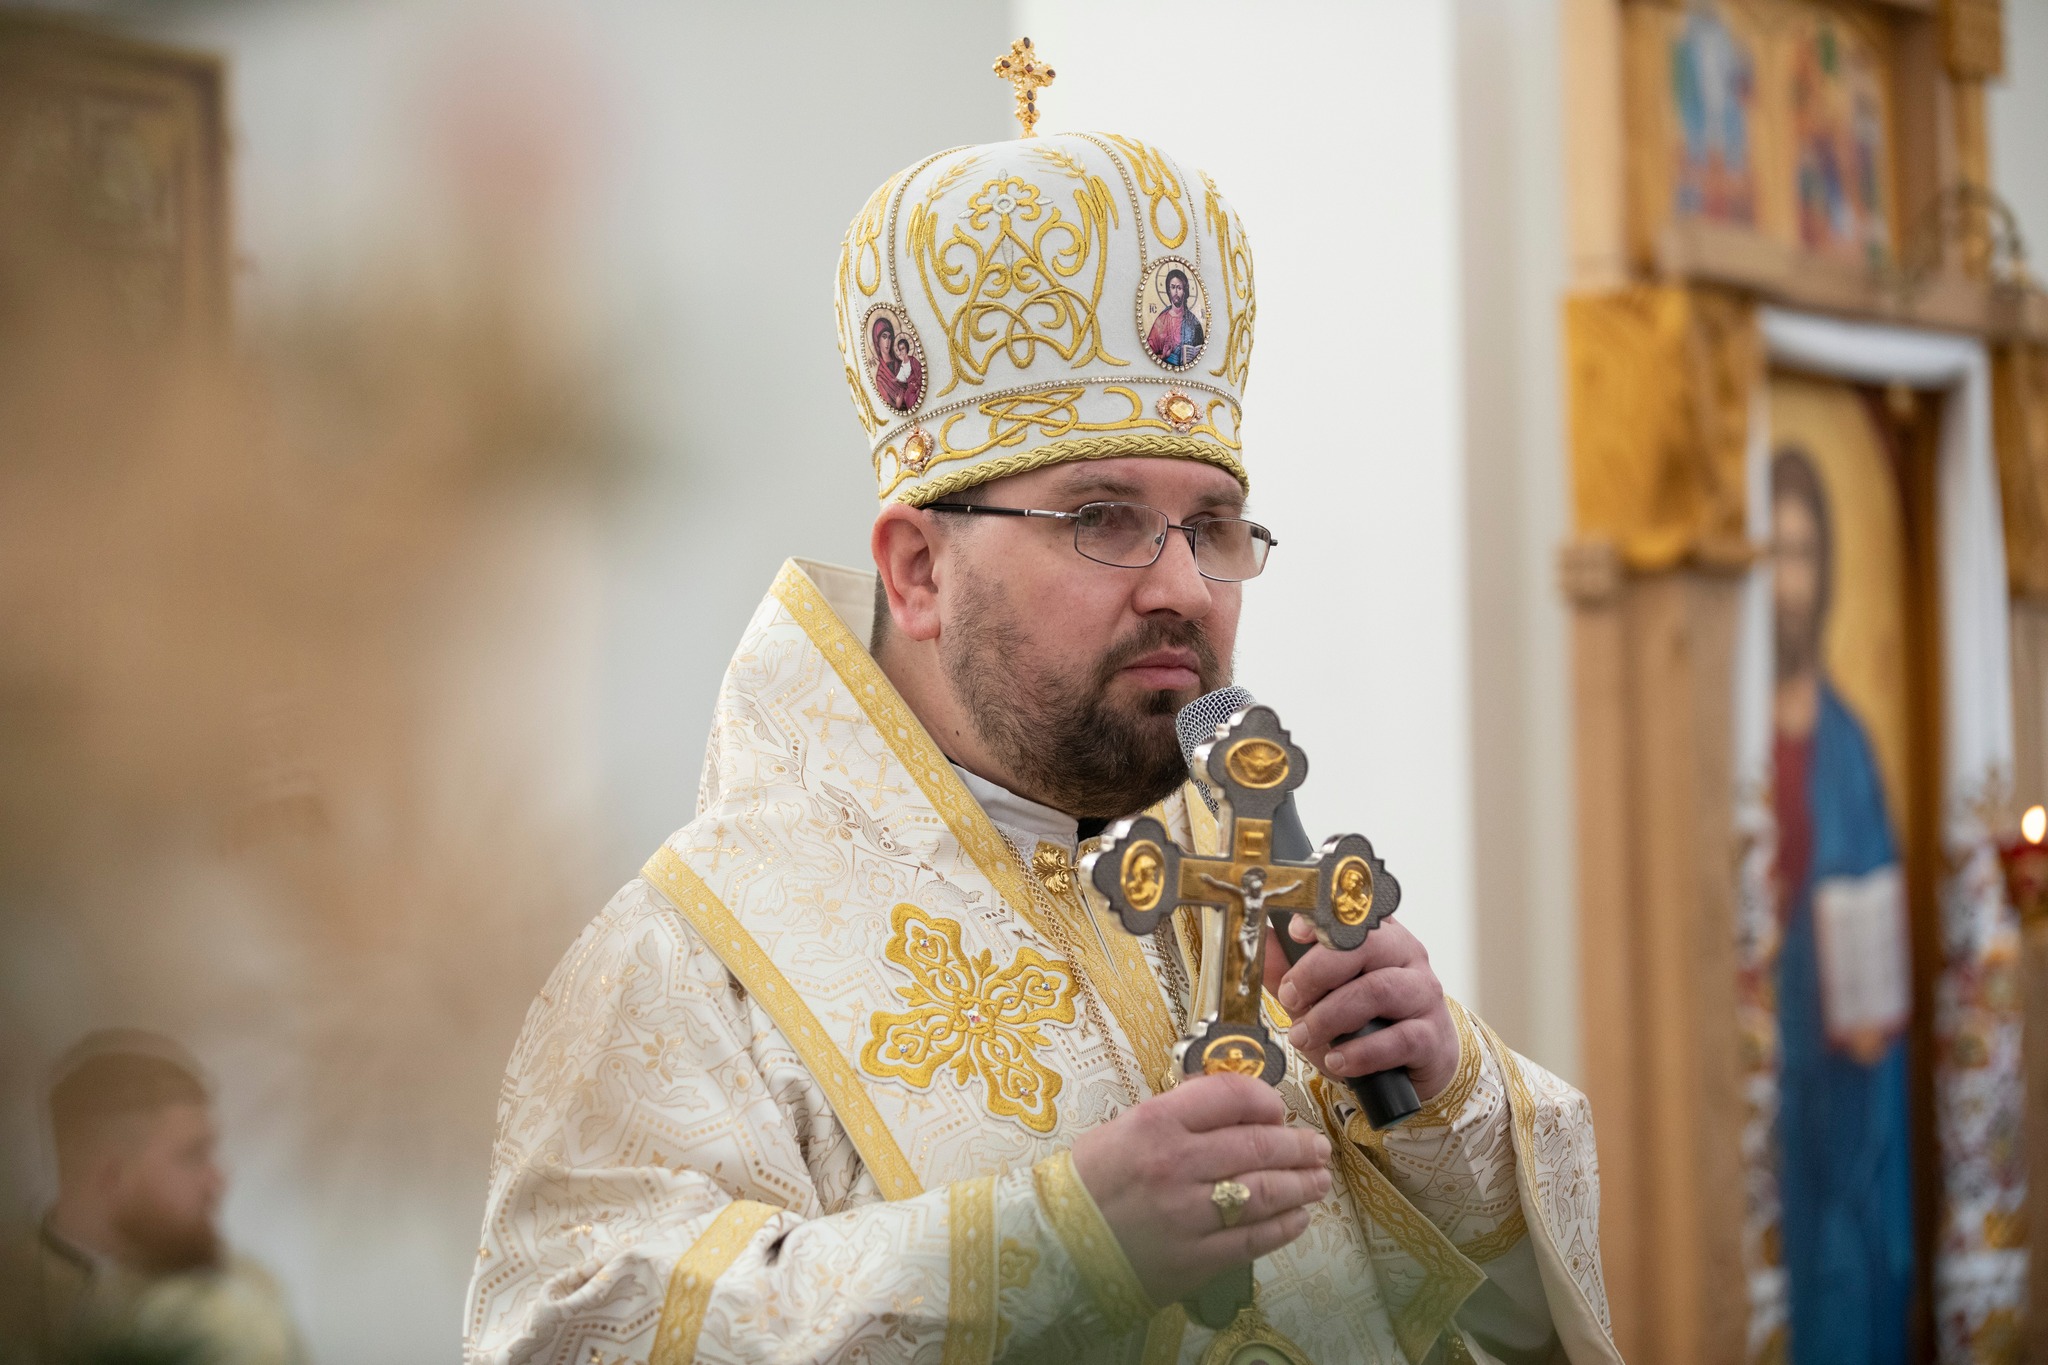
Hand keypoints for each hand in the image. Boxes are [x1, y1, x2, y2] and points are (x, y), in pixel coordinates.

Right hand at [1069, 1073, 1331, 1304]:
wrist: (1058, 1243)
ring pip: (1265, 1191)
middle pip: (1258, 1144)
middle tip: (1317, 1146)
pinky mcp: (1196, 1258)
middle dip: (1298, 1144)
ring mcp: (1189, 1213)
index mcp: (1156, 1123)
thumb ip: (1180, 1114)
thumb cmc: (1093, 1180)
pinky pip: (1254, 1237)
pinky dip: (1284, 1225)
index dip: (1266, 1100)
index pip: (1230, 1097)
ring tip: (1319, 1179)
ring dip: (1302, 1184)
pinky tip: (1299, 1217)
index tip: (1279, 1109)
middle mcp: (1176, 1164)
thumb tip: (1239, 1105)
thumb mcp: (1127, 1128)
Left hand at [1263, 917, 1457, 1101]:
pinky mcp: (1432, 1036)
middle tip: (1290, 998)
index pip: (1356, 912)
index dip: (1324, 916)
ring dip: (1331, 1016)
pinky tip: (1338, 1060)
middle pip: (1365, 945)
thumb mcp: (1321, 995)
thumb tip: (1259, 946)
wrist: (1416, 1063)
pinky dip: (1361, 1052)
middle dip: (1317, 972)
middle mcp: (1407, 956)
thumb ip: (1289, 970)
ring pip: (1378, 990)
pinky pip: (1399, 1039)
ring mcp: (1423, 995)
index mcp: (1380, 936)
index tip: (1294, 932)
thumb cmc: (1367, 1022)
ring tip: (1303, 1036)